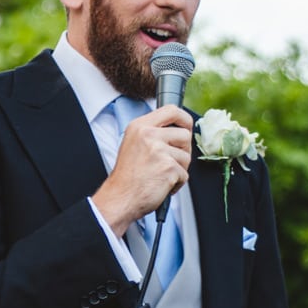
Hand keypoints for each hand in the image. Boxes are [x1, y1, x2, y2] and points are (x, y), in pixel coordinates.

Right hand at [92, 104, 192, 235]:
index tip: (185, 128)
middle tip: (169, 161)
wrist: (120, 198)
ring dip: (179, 169)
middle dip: (183, 150)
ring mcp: (159, 150)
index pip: (171, 110)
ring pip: (186, 156)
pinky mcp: (168, 167)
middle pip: (185, 134)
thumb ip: (152, 133)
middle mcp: (148, 135)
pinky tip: (162, 185)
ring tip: (161, 175)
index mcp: (139, 126)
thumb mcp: (133, 144)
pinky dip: (177, 183)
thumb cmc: (127, 176)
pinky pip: (185, 174)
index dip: (184, 119)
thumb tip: (178, 130)